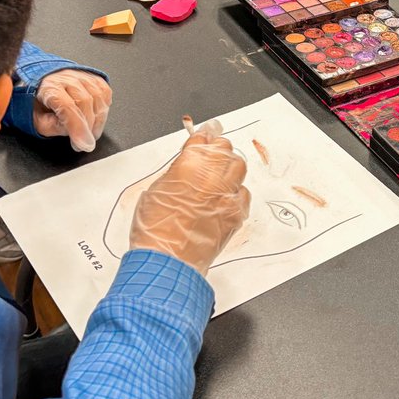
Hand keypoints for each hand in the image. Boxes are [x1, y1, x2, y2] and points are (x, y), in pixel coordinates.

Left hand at [33, 69, 112, 151]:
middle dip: (88, 127)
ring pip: (98, 97)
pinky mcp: (93, 76)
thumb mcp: (36, 120)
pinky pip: (105, 92)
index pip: (67, 106)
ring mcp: (81, 74)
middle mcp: (66, 76)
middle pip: (85, 102)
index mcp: (48, 86)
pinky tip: (96, 118)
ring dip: (98, 120)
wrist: (41, 82)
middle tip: (83, 143)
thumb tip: (75, 133)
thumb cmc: (37, 101)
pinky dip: (104, 108)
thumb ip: (54, 127)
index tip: (82, 145)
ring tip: (90, 133)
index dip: (77, 128)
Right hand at [130, 121, 250, 273]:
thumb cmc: (154, 231)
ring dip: (229, 167)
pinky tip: (224, 199)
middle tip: (212, 154)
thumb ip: (175, 173)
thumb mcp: (155, 191)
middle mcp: (212, 176)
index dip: (202, 137)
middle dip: (217, 149)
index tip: (205, 135)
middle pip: (224, 148)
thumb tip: (185, 165)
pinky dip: (235, 193)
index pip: (202, 140)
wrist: (167, 262)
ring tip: (219, 174)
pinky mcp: (236, 213)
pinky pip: (243, 194)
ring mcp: (227, 195)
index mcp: (189, 165)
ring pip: (239, 167)